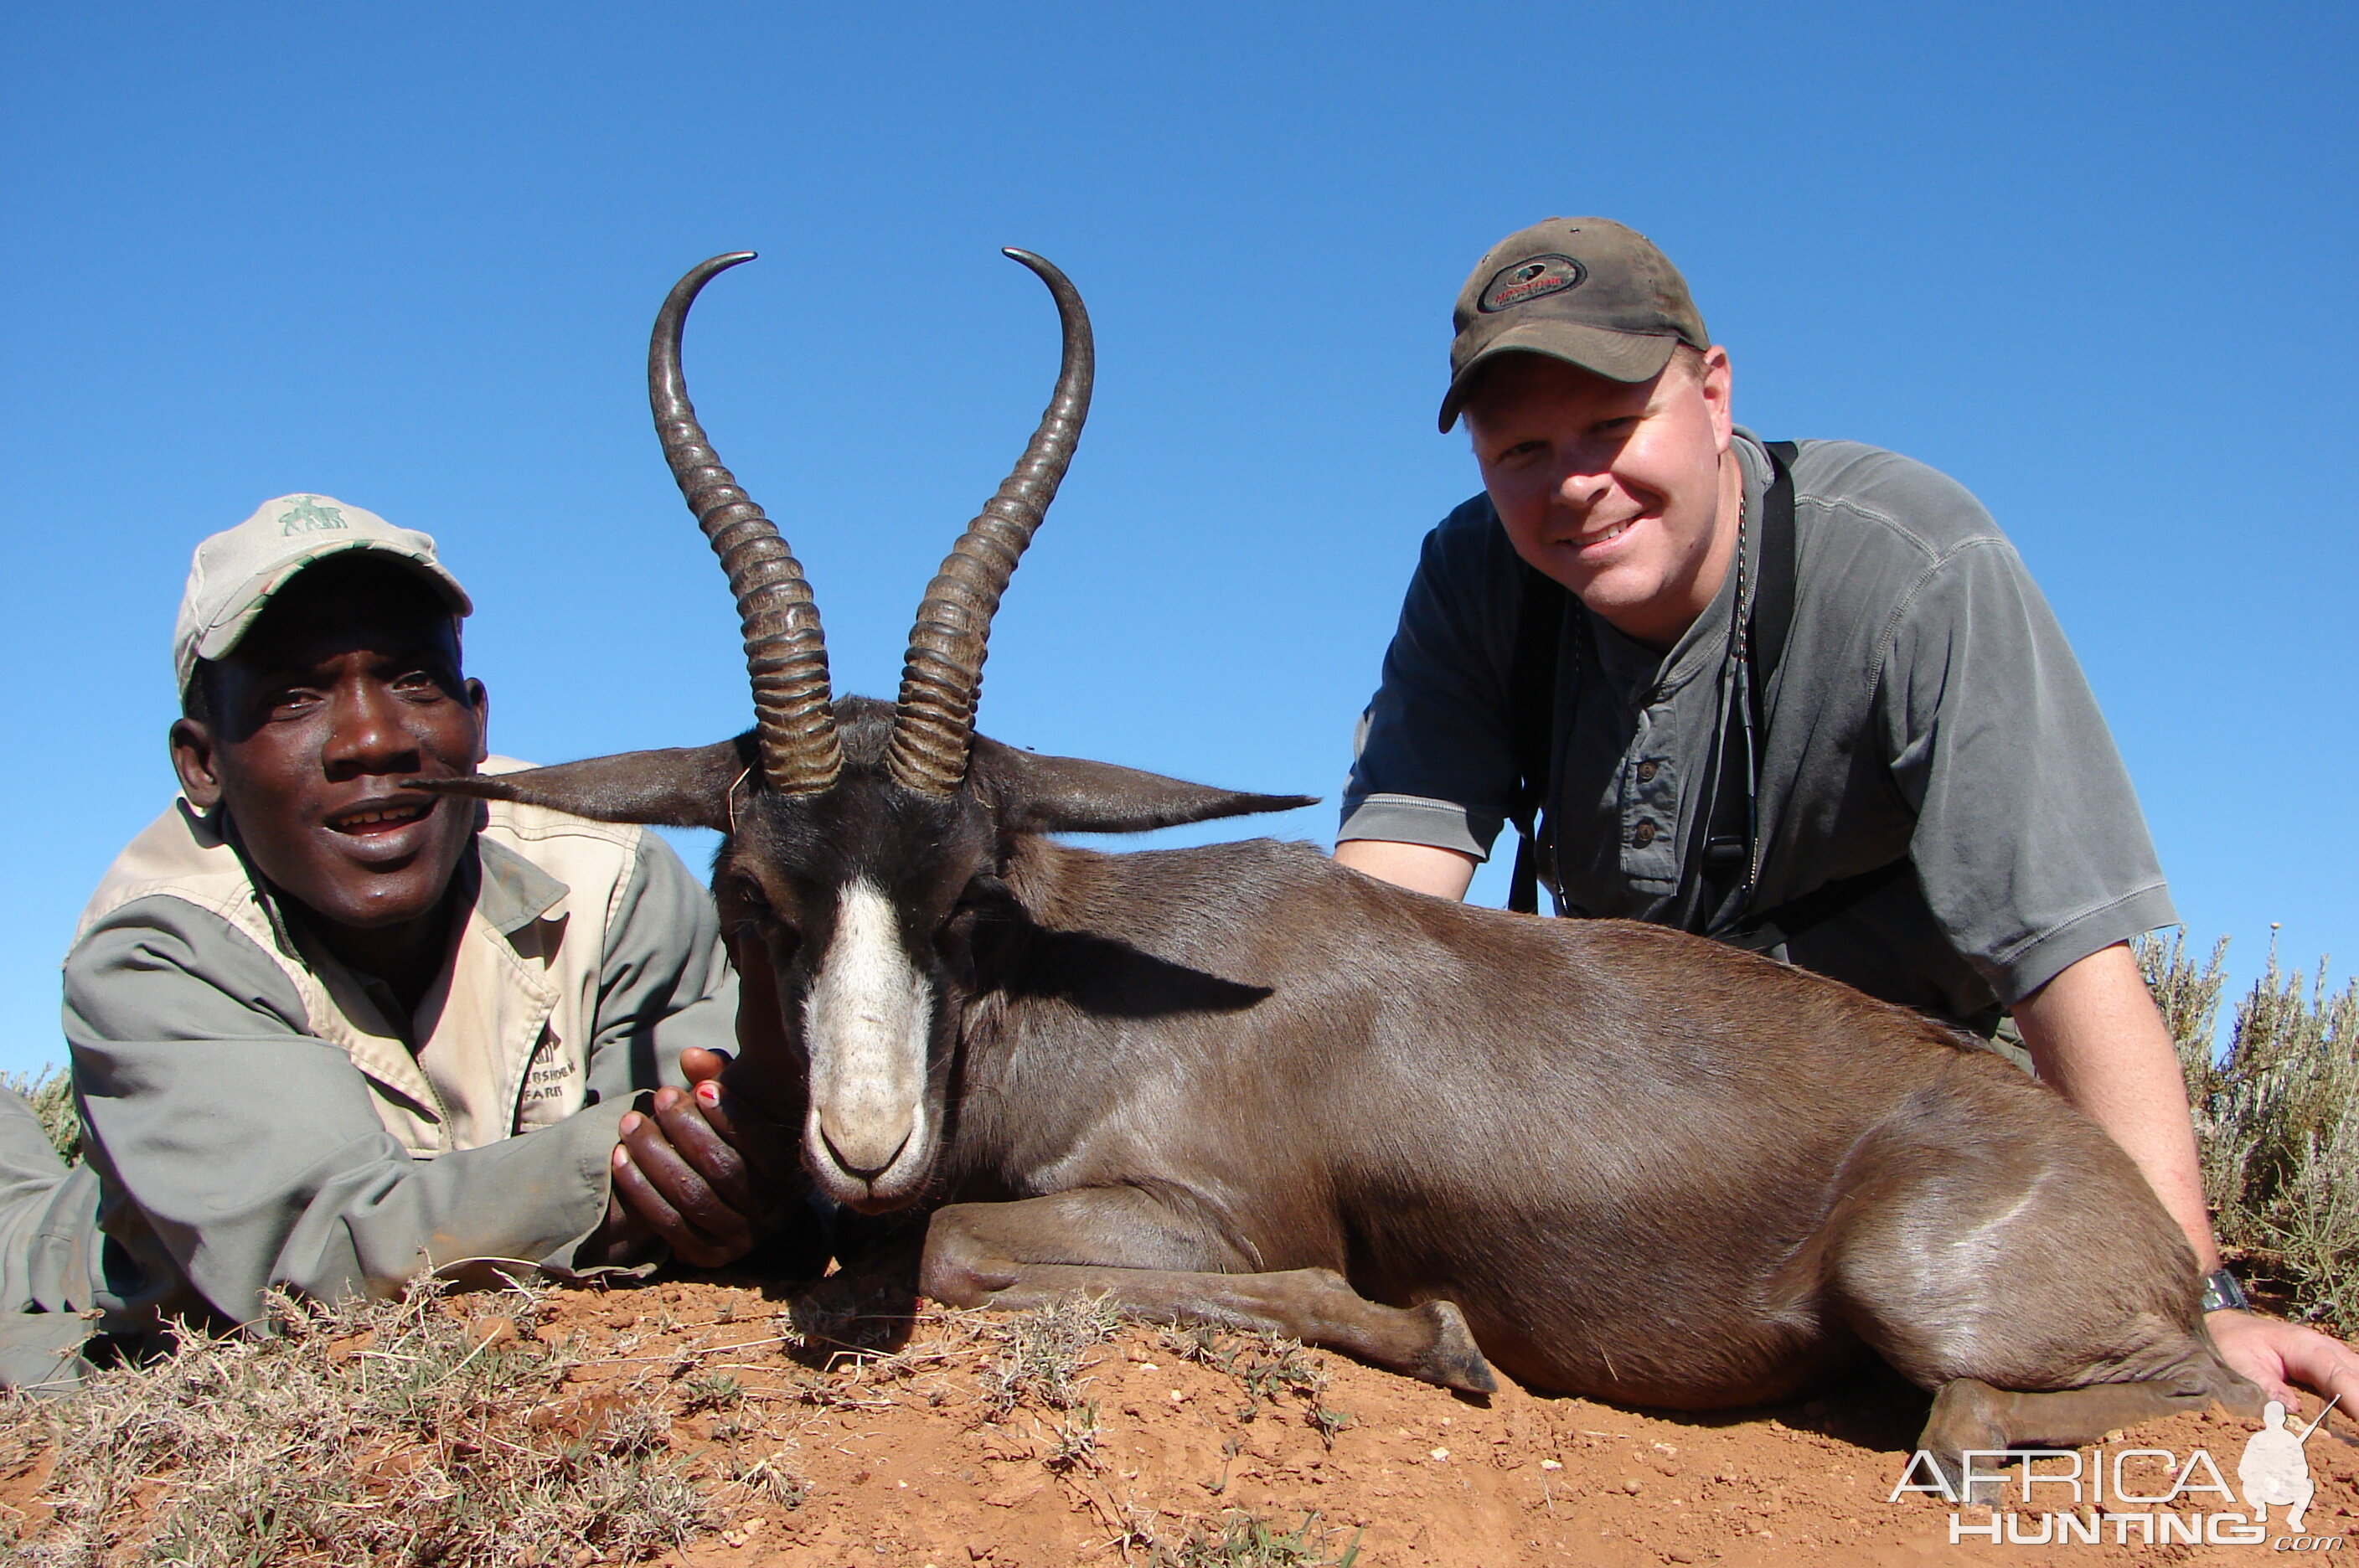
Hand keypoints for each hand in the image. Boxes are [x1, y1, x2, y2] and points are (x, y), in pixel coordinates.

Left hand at [603, 1048, 792, 1267]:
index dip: (732, 1116)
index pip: (765, 1146)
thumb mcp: (731, 1108)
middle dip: (686, 1129)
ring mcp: (741, 1239)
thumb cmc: (729, 1140)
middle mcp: (773, 1212)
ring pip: (693, 1195)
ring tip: (630, 1122)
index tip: (699, 1087)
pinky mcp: (709, 1257)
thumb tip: (691, 1055)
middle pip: (724, 1169)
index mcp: (790, 1174)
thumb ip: (716, 1078)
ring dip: (655, 1155)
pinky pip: (668, 1223)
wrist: (724, 1202)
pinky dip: (640, 1188)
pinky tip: (619, 1157)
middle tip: (658, 1096)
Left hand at [2209, 1308, 2358, 1415]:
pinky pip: (2351, 1378)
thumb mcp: (2240, 1364)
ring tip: (2357, 1426)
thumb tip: (2291, 1410)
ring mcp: (2330, 1354)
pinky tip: (2355, 1413)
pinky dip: (2355, 1394)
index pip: (2338, 1374)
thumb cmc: (2232, 1343)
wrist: (2226, 1326)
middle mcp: (2324, 1347)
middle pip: (2357, 1375)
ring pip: (2358, 1375)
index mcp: (2304, 1346)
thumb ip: (2265, 1386)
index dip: (2357, 1398)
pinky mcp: (2329, 1365)